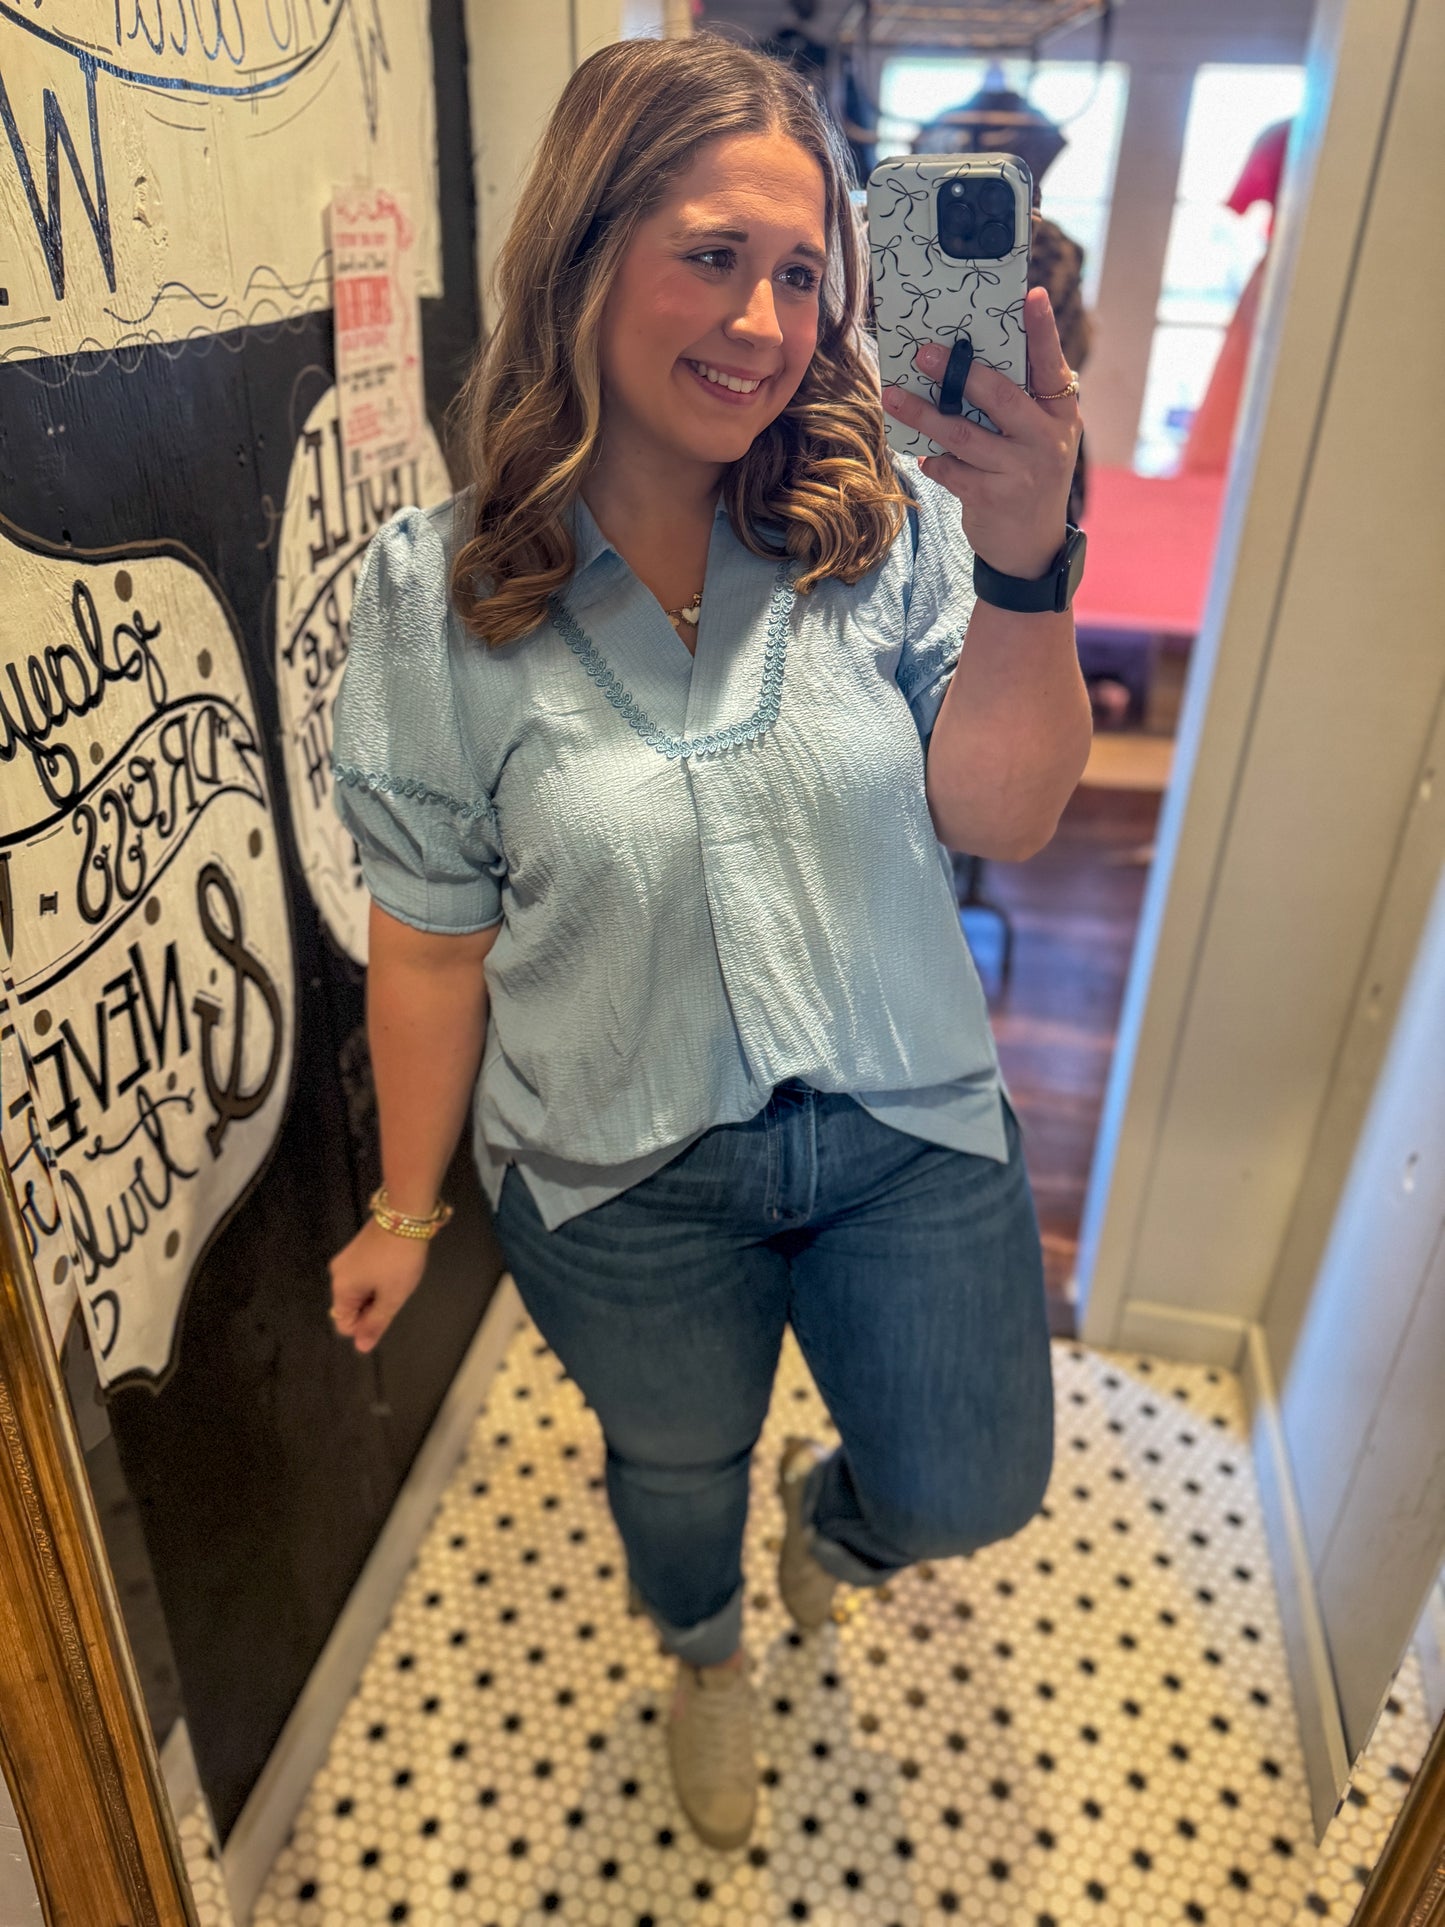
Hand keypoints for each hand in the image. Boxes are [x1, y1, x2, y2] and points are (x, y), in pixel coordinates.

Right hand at [328, 1217, 430, 1353]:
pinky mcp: (357, 1249)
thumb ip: (375, 1324)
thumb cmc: (398, 1261)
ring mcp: (346, 1260)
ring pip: (360, 1290)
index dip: (366, 1325)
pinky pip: (364, 1275)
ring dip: (378, 1292)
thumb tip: (361, 1348)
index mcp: (341, 1290)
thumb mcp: (391, 1297)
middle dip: (373, 1307)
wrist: (404, 1216)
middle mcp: (337, 1275)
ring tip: (396, 1278)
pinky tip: (394, 1268)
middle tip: (394, 1292)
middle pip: (351, 1307)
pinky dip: (378, 1278)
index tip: (386, 1309)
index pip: (345, 1324)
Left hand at [881, 286, 1081, 579]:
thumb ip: (1021, 402)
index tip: (1031, 296)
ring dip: (923, 414)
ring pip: (963, 434)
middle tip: (924, 354)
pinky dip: (932, 460)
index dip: (1043, 331)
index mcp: (1061, 414)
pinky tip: (921, 454)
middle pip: (999, 396)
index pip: (1052, 365)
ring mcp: (1021, 471)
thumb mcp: (1040, 437)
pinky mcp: (992, 499)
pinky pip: (950, 470)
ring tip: (893, 397)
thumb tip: (969, 361)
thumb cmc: (1029, 476)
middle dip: (959, 372)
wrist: (1032, 548)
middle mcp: (1047, 440)